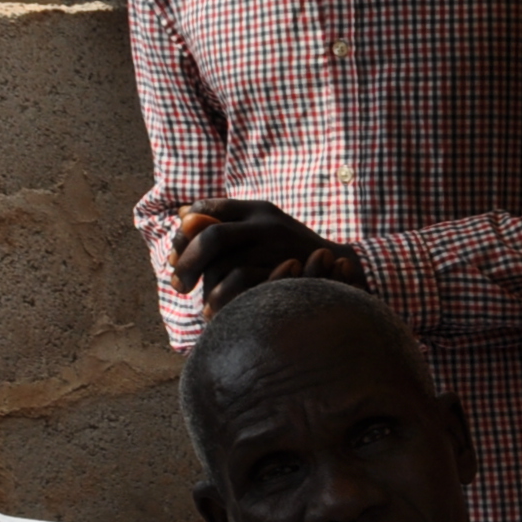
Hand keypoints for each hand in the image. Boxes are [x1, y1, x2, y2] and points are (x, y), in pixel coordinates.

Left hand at [172, 200, 365, 309]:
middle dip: (188, 260)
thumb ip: (228, 224)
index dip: (185, 233)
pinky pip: (245, 288)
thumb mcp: (266, 230)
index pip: (208, 209)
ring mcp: (279, 250)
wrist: (346, 270)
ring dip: (207, 286)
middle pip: (212, 236)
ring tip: (201, 305)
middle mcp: (268, 225)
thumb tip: (182, 217)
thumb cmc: (295, 253)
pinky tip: (218, 312)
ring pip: (226, 265)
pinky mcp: (286, 277)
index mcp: (259, 210)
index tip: (176, 256)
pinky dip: (226, 301)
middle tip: (178, 284)